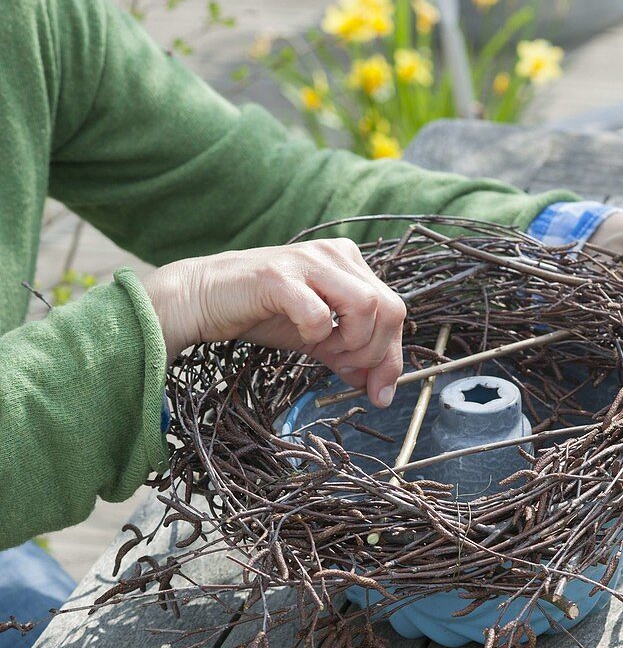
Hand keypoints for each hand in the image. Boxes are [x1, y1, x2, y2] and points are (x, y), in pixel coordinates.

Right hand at [142, 238, 405, 406]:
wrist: (201, 299)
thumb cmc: (261, 313)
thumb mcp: (317, 336)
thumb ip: (350, 356)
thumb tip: (380, 388)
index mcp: (350, 263)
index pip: (395, 310)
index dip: (392, 357)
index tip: (378, 392)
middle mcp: (335, 254)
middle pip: (389, 308)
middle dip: (376, 352)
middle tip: (346, 369)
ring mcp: (308, 261)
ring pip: (365, 306)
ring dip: (352, 342)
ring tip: (325, 351)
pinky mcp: (278, 276)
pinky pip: (319, 313)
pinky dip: (317, 334)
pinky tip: (302, 335)